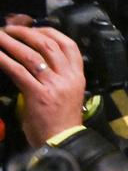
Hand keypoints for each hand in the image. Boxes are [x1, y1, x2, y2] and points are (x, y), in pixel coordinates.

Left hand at [0, 26, 86, 145]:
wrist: (62, 142)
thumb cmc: (62, 121)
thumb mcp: (68, 94)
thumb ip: (57, 78)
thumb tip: (37, 64)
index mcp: (77, 77)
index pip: (69, 45)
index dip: (51, 32)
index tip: (36, 28)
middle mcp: (67, 78)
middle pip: (48, 45)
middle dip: (27, 33)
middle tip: (11, 30)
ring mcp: (53, 85)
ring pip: (32, 55)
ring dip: (12, 43)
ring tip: (0, 37)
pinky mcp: (38, 95)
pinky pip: (19, 71)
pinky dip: (5, 60)